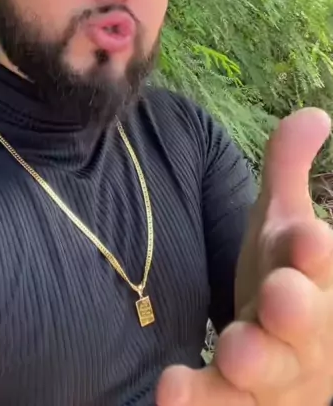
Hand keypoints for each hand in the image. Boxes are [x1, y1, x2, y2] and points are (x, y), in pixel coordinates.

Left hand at [156, 107, 332, 405]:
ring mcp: (275, 370)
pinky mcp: (241, 401)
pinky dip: (201, 400)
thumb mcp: (283, 221)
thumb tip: (316, 113)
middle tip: (277, 302)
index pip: (317, 259)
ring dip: (249, 364)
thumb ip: (289, 168)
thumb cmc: (284, 276)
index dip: (315, 251)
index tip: (312, 238)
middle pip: (302, 320)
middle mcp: (302, 325)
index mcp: (311, 273)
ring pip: (267, 372)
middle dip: (293, 310)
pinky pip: (223, 405)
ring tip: (228, 355)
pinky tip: (172, 390)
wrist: (292, 356)